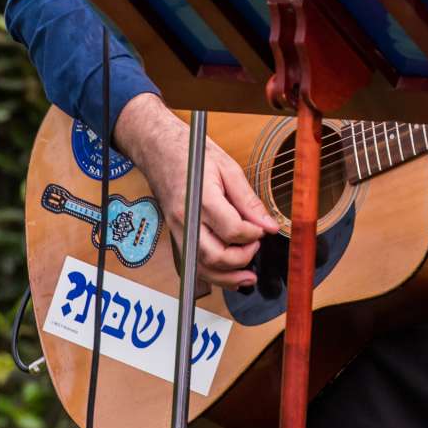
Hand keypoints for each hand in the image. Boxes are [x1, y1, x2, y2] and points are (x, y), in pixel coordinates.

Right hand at [115, 95, 276, 288]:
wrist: (159, 150)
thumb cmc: (191, 155)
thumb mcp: (228, 169)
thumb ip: (249, 201)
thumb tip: (268, 224)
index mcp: (201, 198)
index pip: (232, 229)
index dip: (253, 234)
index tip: (263, 229)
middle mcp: (186, 219)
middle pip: (215, 255)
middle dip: (242, 258)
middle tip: (256, 246)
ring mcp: (177, 230)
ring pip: (202, 266)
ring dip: (227, 277)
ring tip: (248, 276)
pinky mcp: (176, 235)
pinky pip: (194, 262)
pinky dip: (212, 274)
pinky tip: (229, 274)